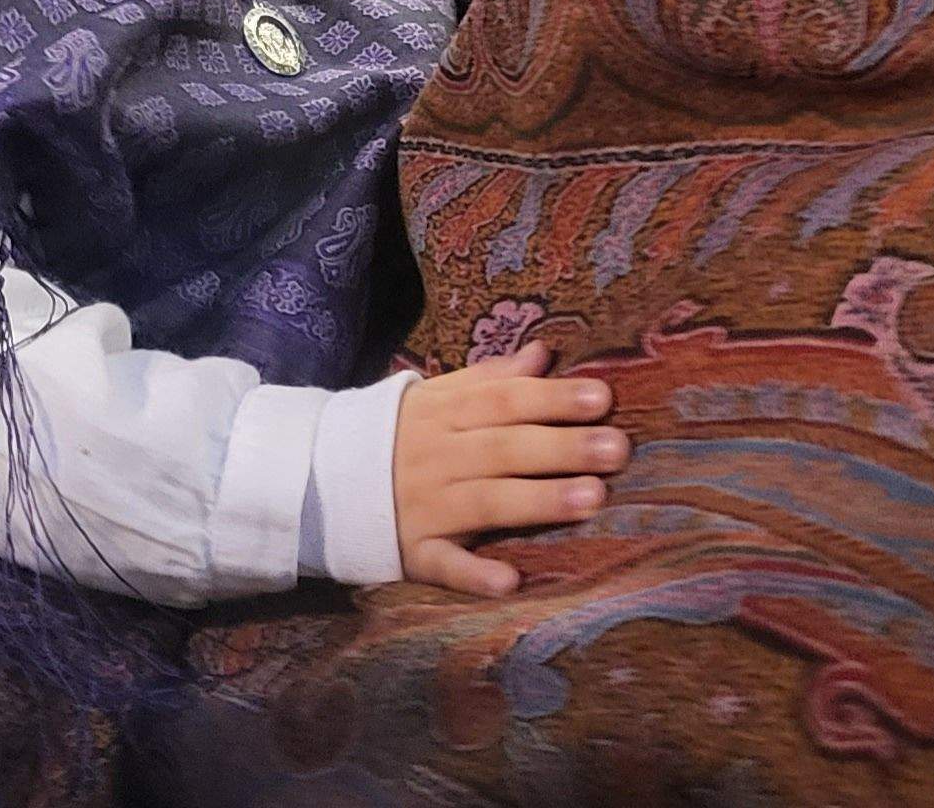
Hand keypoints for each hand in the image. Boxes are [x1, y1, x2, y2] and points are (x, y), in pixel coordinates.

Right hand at [387, 340, 626, 596]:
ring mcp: (423, 506)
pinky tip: (509, 580)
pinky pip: (443, 564)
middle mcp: (435, 457)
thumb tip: (543, 353)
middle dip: (561, 447)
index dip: (550, 399)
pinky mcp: (411, 551)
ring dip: (537, 501)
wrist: (316, 481)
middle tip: (617, 448)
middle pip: (503, 449)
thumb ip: (489, 380)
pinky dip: (473, 572)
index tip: (602, 398)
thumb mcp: (433, 398)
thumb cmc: (395, 437)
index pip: (502, 401)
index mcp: (441, 414)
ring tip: (592, 498)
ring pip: (486, 501)